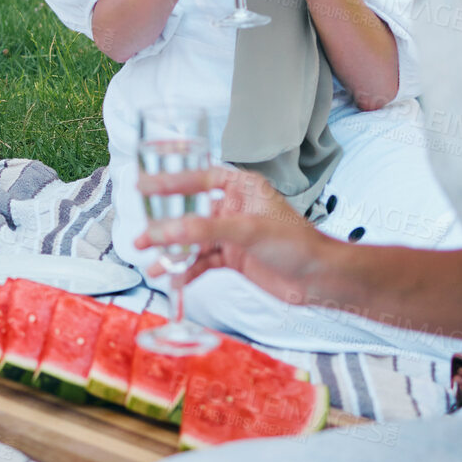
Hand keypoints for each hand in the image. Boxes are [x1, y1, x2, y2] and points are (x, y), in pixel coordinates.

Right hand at [133, 164, 328, 308]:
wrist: (321, 280)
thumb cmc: (296, 244)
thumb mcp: (248, 231)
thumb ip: (205, 230)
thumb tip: (167, 231)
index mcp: (242, 188)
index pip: (199, 179)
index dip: (170, 183)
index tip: (143, 187)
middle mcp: (235, 208)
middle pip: (190, 213)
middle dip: (165, 227)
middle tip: (141, 236)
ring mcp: (233, 234)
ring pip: (194, 241)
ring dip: (173, 254)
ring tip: (151, 265)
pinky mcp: (234, 258)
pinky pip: (203, 261)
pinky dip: (188, 271)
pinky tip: (175, 281)